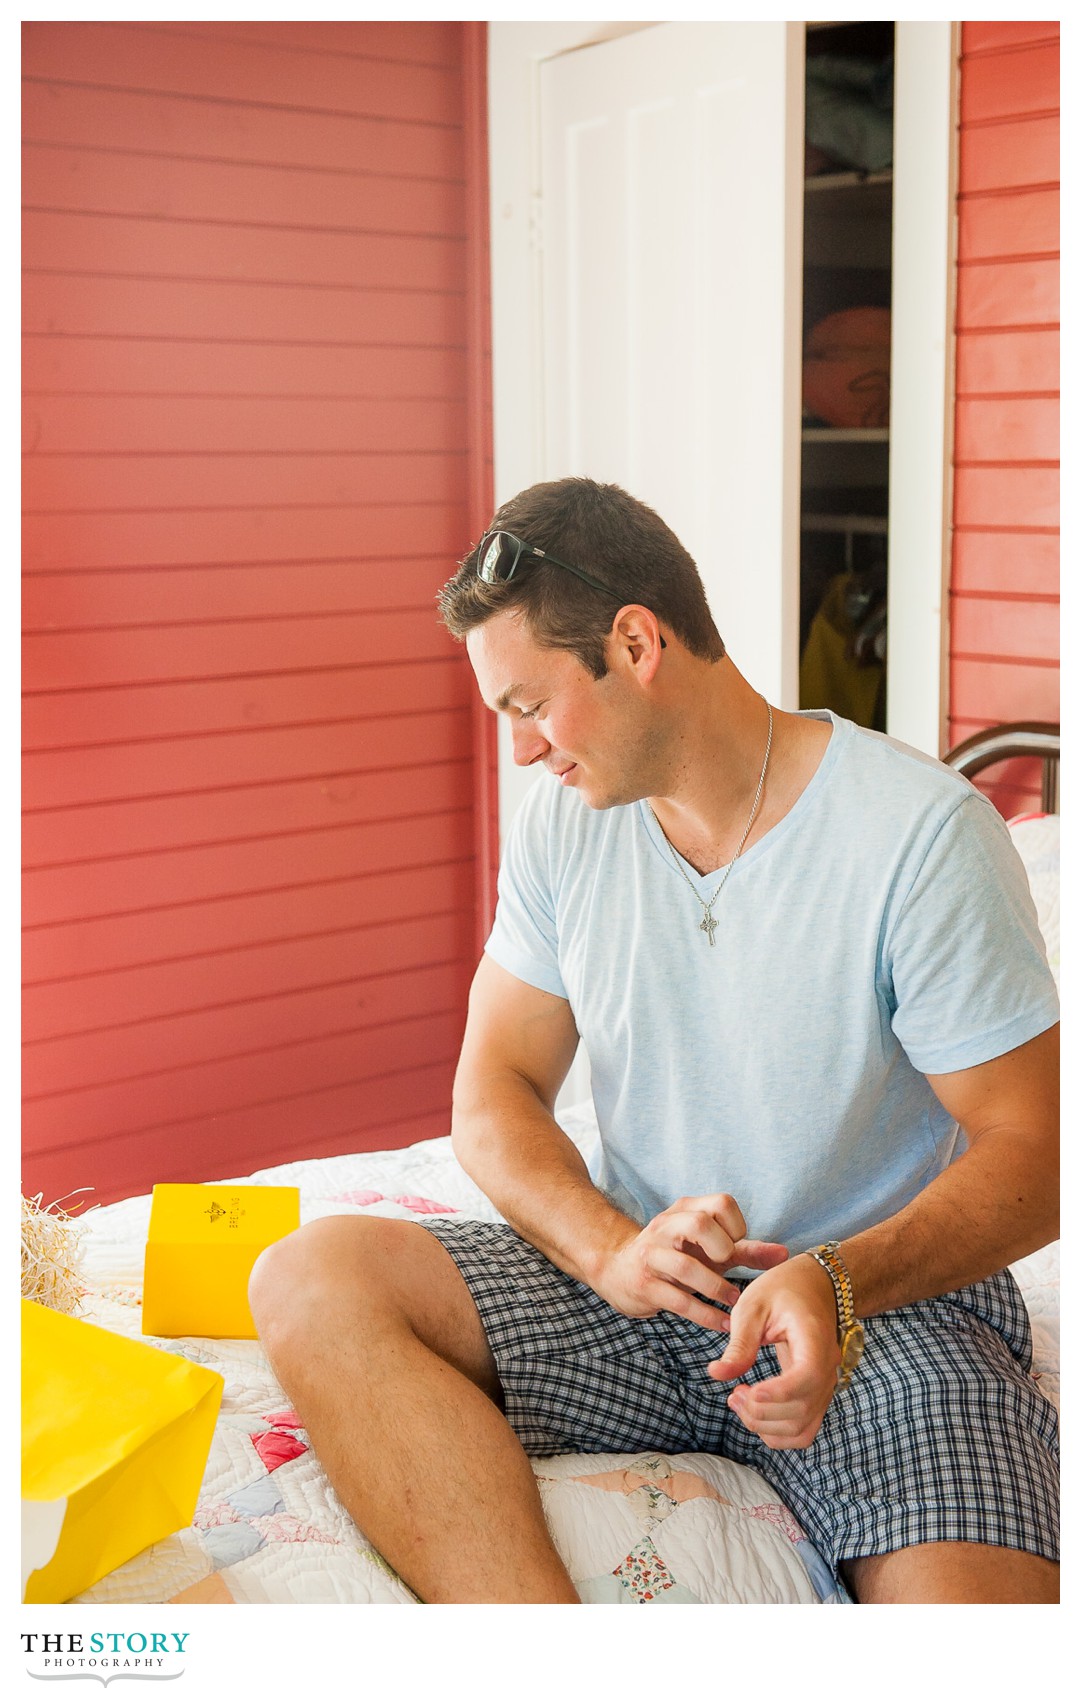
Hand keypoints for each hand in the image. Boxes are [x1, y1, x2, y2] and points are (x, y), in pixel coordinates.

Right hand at [595, 1193, 787, 1331]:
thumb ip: (747, 1250)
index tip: (735, 1247)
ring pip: (686, 1267)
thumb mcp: (710, 1249)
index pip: (720, 1203)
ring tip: (733, 1300)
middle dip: (721, 1247)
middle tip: (727, 1264)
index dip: (736, 1226)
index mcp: (685, 1210)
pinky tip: (724, 1324)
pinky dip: (706, 1315)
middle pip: (699, 1224)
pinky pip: (679, 1301)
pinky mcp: (644, 1285)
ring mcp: (651, 1255)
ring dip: (716, 1288)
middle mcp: (665, 1227)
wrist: (618, 1269)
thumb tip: (785, 1254)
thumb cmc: (676, 1256)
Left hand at [707, 1254, 841, 1448]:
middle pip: (801, 1409)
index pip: (808, 1377)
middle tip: (733, 1393)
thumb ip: (739, 1343)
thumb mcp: (753, 1306)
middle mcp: (827, 1368)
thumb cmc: (783, 1290)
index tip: (749, 1391)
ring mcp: (824, 1386)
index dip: (778, 1392)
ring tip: (739, 1400)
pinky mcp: (815, 1396)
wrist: (813, 1286)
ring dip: (765, 1426)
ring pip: (801, 1429)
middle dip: (760, 1411)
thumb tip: (717, 1374)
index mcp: (815, 1339)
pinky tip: (754, 1410)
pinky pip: (802, 1430)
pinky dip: (776, 1432)